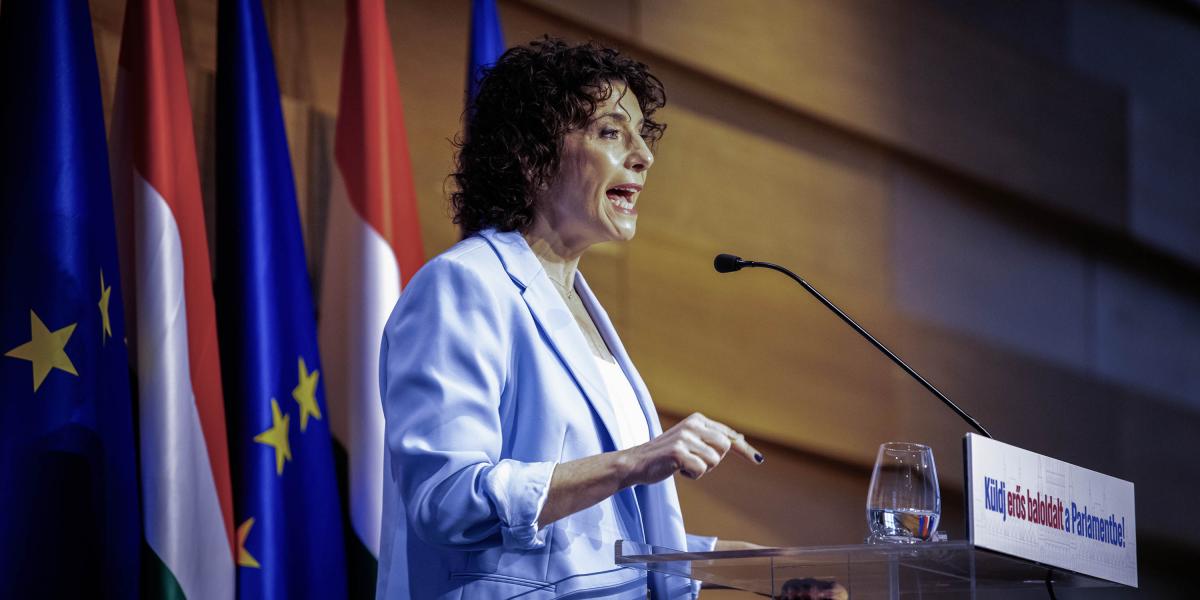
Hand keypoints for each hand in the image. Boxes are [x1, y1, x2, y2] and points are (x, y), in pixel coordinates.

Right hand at [621, 412, 761, 485]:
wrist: (635, 463)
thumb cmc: (664, 455)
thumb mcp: (690, 441)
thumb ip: (711, 438)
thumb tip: (739, 438)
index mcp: (697, 420)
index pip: (728, 434)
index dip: (745, 449)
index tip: (758, 460)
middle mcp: (692, 425)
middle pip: (725, 447)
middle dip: (714, 460)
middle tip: (694, 462)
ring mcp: (685, 438)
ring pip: (714, 461)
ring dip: (701, 469)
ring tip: (683, 466)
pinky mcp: (678, 452)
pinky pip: (701, 469)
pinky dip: (693, 475)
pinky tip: (679, 471)